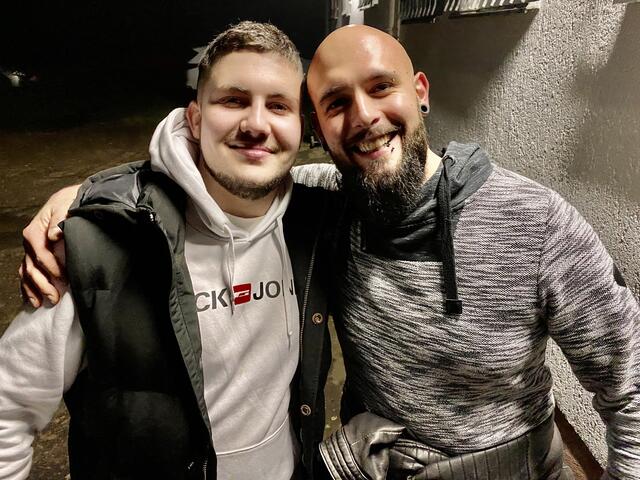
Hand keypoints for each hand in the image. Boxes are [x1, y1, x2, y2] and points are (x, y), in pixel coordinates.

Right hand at [19, 185, 79, 306]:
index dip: (52, 269)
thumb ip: (60, 219)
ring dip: (35, 289)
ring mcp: (30, 249)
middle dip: (43, 284)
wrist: (70, 199)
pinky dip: (28, 287)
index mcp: (34, 231)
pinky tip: (33, 299)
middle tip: (55, 298)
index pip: (41, 255)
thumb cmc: (70, 202)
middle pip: (32, 267)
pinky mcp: (34, 254)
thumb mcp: (66, 205)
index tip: (64, 279)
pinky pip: (26, 272)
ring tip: (45, 302)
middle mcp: (29, 242)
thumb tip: (54, 234)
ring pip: (27, 273)